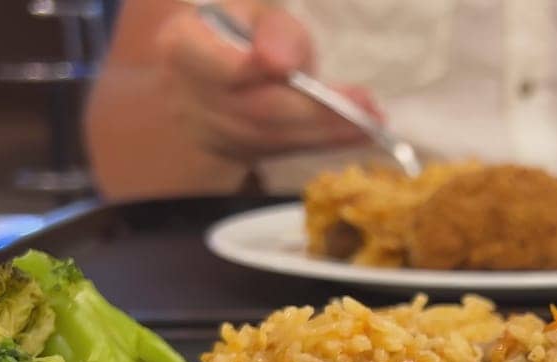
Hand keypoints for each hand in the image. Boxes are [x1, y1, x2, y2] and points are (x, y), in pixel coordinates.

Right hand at [153, 0, 379, 161]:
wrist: (207, 74)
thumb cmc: (236, 32)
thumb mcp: (251, 13)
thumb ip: (274, 30)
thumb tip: (281, 63)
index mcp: (183, 48)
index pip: (223, 67)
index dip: (257, 68)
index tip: (288, 67)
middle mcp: (191, 97)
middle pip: (259, 111)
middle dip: (317, 110)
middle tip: (365, 106)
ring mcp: (214, 132)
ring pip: (277, 137)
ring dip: (329, 130)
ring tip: (373, 121)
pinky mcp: (241, 153)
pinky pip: (287, 149)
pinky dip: (326, 141)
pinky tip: (361, 134)